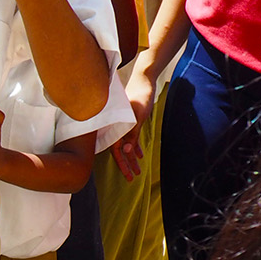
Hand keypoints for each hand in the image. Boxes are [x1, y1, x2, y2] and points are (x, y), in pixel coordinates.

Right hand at [112, 55, 156, 178]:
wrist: (144, 80)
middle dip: (126, 165)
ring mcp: (123, 125)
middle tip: (132, 178)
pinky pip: (130, 138)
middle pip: (119, 151)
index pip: (116, 150)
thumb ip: (131, 134)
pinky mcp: (130, 122)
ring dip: (131, 159)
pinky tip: (139, 156)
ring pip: (125, 146)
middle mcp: (117, 128)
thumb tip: (124, 152)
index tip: (128, 175)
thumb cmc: (140, 96)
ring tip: (137, 171)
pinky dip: (134, 147)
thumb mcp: (138, 116)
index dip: (122, 164)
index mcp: (116, 127)